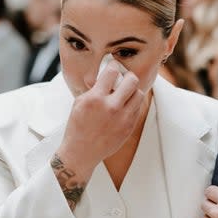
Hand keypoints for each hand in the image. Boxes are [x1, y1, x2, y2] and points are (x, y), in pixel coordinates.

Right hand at [58, 58, 144, 172]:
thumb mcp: (80, 102)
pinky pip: (138, 108)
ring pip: (139, 94)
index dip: (114, 65)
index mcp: (95, 98)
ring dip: (133, 91)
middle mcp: (111, 107)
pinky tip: (124, 106)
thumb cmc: (78, 126)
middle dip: (128, 76)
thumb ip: (95, 88)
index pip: (112, 72)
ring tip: (125, 94)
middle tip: (124, 78)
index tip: (114, 66)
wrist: (82, 152)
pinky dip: (133, 104)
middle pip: (132, 81)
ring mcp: (123, 118)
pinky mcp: (130, 127)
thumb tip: (106, 75)